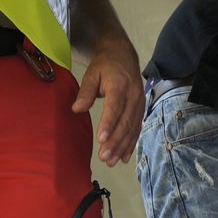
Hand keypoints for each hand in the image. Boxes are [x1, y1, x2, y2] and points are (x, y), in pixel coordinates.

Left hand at [73, 36, 143, 166]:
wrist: (123, 55)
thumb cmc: (105, 66)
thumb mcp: (91, 73)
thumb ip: (85, 92)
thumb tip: (77, 109)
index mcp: (119, 85)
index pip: (114, 107)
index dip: (108, 124)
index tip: (101, 140)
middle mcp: (133, 95)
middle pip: (125, 122)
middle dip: (115, 142)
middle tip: (104, 158)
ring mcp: (139, 103)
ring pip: (132, 128)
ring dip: (122, 147)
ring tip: (111, 161)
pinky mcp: (141, 109)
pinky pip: (137, 128)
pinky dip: (131, 144)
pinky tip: (123, 157)